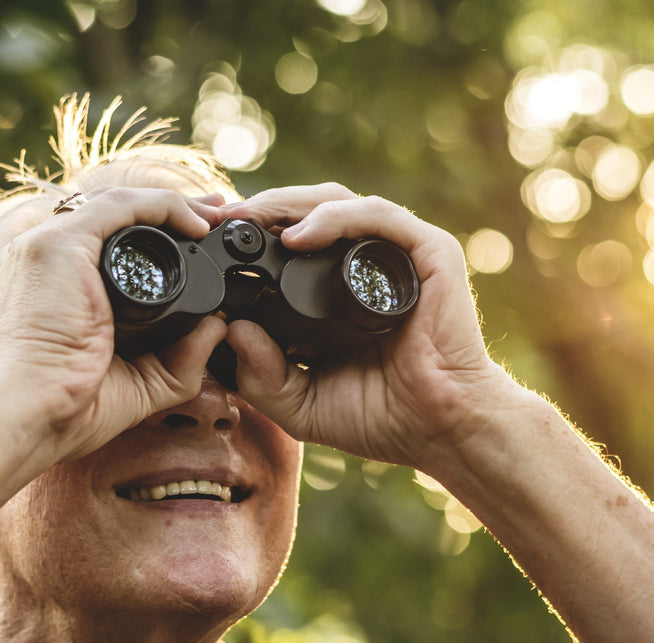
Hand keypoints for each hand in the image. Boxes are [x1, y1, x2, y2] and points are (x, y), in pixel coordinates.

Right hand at [0, 187, 228, 464]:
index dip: (159, 236)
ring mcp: (49, 246)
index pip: (111, 243)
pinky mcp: (59, 244)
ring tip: (216, 215)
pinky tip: (195, 223)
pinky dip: (162, 206)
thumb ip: (183, 358)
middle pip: (118, 217)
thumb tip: (220, 327)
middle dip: (172, 212)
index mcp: (57, 286)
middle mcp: (48, 258)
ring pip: (121, 204)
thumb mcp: (141, 383)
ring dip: (174, 205)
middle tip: (217, 217)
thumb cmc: (66, 410)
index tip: (202, 242)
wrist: (24, 416)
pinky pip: (120, 206)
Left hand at [217, 184, 508, 469]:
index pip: (293, 238)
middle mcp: (369, 262)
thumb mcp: (302, 403)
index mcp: (340, 288)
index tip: (210, 241)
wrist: (443, 429)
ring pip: (338, 202)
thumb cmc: (383, 417)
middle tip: (219, 220)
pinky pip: (378, 217)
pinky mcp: (429, 252)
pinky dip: (334, 218)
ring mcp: (400, 253)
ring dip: (288, 203)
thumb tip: (232, 332)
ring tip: (249, 219)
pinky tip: (298, 236)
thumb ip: (263, 377)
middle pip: (309, 210)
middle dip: (262, 208)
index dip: (252, 233)